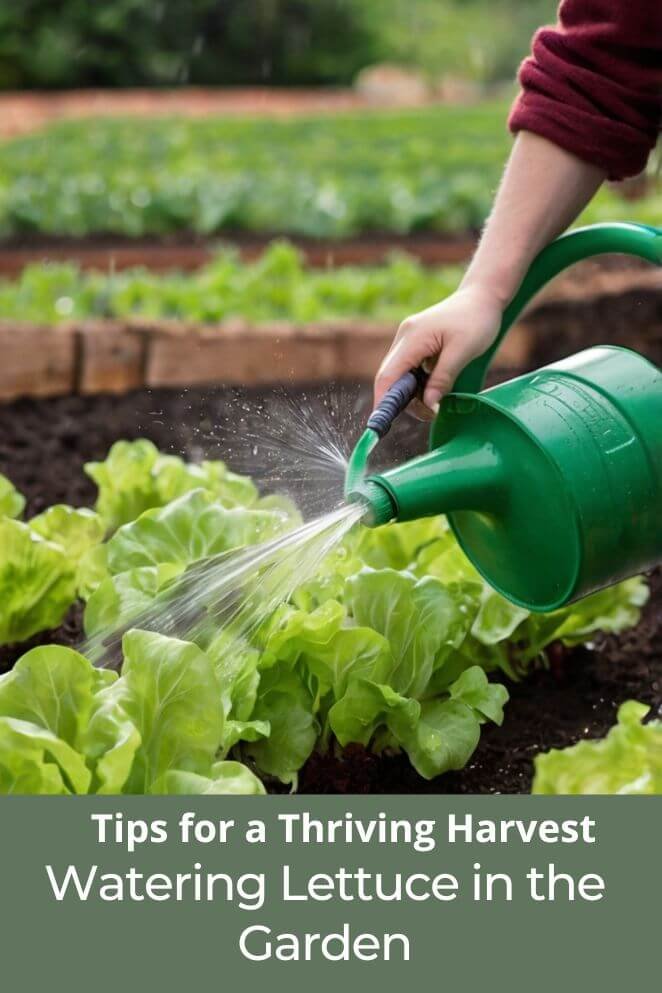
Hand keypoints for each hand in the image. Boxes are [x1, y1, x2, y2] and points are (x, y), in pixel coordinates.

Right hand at [374, 284, 504, 414]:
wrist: (482, 296)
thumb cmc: (476, 320)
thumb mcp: (463, 351)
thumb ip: (443, 377)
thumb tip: (428, 403)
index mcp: (412, 338)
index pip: (387, 375)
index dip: (384, 401)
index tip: (384, 422)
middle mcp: (404, 338)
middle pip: (389, 378)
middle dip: (402, 401)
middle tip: (429, 414)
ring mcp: (408, 340)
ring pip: (399, 376)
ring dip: (412, 394)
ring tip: (435, 404)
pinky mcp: (415, 344)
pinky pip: (408, 370)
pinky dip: (417, 384)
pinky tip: (434, 390)